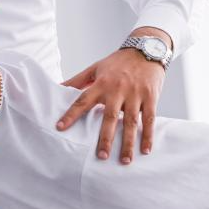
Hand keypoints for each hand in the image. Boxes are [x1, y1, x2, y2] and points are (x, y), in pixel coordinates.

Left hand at [57, 45, 164, 163]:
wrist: (146, 48)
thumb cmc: (118, 61)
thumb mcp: (96, 67)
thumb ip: (78, 80)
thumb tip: (58, 87)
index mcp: (101, 83)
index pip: (83, 100)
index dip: (71, 114)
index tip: (60, 127)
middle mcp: (117, 89)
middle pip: (110, 117)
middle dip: (105, 138)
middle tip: (101, 156)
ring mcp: (135, 94)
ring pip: (130, 122)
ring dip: (128, 142)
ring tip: (124, 160)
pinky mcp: (150, 96)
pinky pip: (149, 119)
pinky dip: (148, 135)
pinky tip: (145, 150)